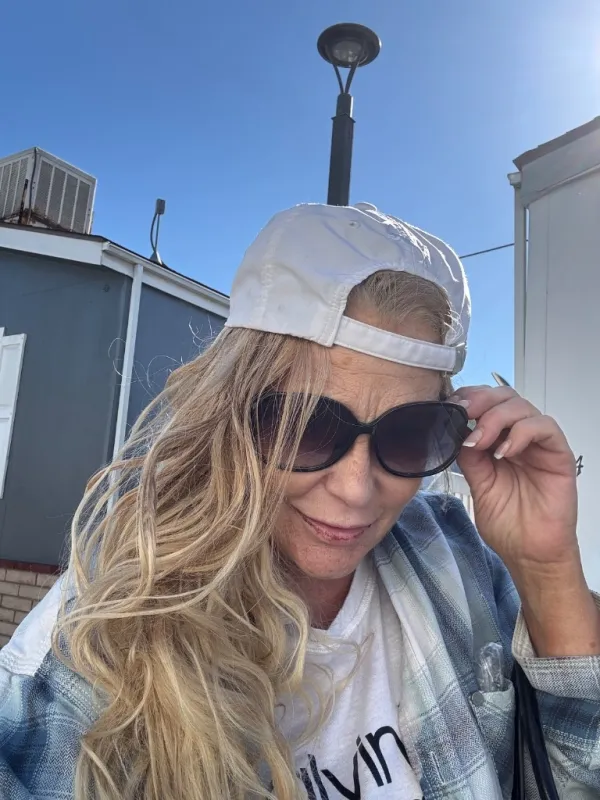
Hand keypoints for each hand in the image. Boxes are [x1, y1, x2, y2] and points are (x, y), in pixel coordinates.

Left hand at [450, 386, 578, 570]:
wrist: (529, 554)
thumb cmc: (508, 523)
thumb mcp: (477, 483)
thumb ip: (468, 456)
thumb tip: (453, 429)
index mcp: (499, 441)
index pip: (486, 403)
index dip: (468, 398)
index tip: (449, 408)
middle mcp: (519, 437)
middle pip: (504, 396)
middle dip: (480, 401)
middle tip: (462, 416)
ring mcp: (539, 444)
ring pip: (522, 406)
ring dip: (495, 417)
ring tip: (479, 441)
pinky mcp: (558, 454)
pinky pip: (544, 427)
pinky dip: (521, 432)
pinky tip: (503, 452)